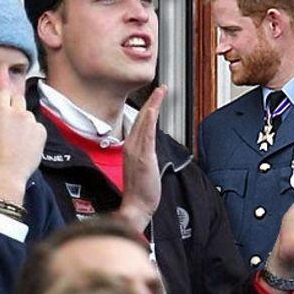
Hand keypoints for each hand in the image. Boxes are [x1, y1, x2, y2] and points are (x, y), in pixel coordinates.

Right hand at [0, 89, 45, 204]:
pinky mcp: (41, 131)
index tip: (0, 104)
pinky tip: (24, 142)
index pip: (4, 92)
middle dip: (13, 105)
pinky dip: (32, 131)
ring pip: (28, 113)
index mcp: (1, 110)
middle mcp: (18, 113)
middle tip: (8, 120)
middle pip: (18, 99)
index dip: (2, 98)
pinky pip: (37, 125)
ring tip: (15, 136)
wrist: (8, 172)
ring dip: (23, 119)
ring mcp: (31, 122)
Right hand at [119, 85, 166, 231]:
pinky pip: (146, 136)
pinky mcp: (143, 158)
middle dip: (152, 101)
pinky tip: (153, 110)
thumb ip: (146, 154)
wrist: (136, 206)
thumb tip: (151, 147)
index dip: (149, 107)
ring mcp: (137, 151)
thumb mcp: (143, 167)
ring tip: (160, 92)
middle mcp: (132, 146)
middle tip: (161, 87)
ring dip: (152, 105)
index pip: (141, 123)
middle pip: (142, 118)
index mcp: (132, 148)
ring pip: (145, 123)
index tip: (156, 96)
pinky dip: (149, 122)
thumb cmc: (141, 190)